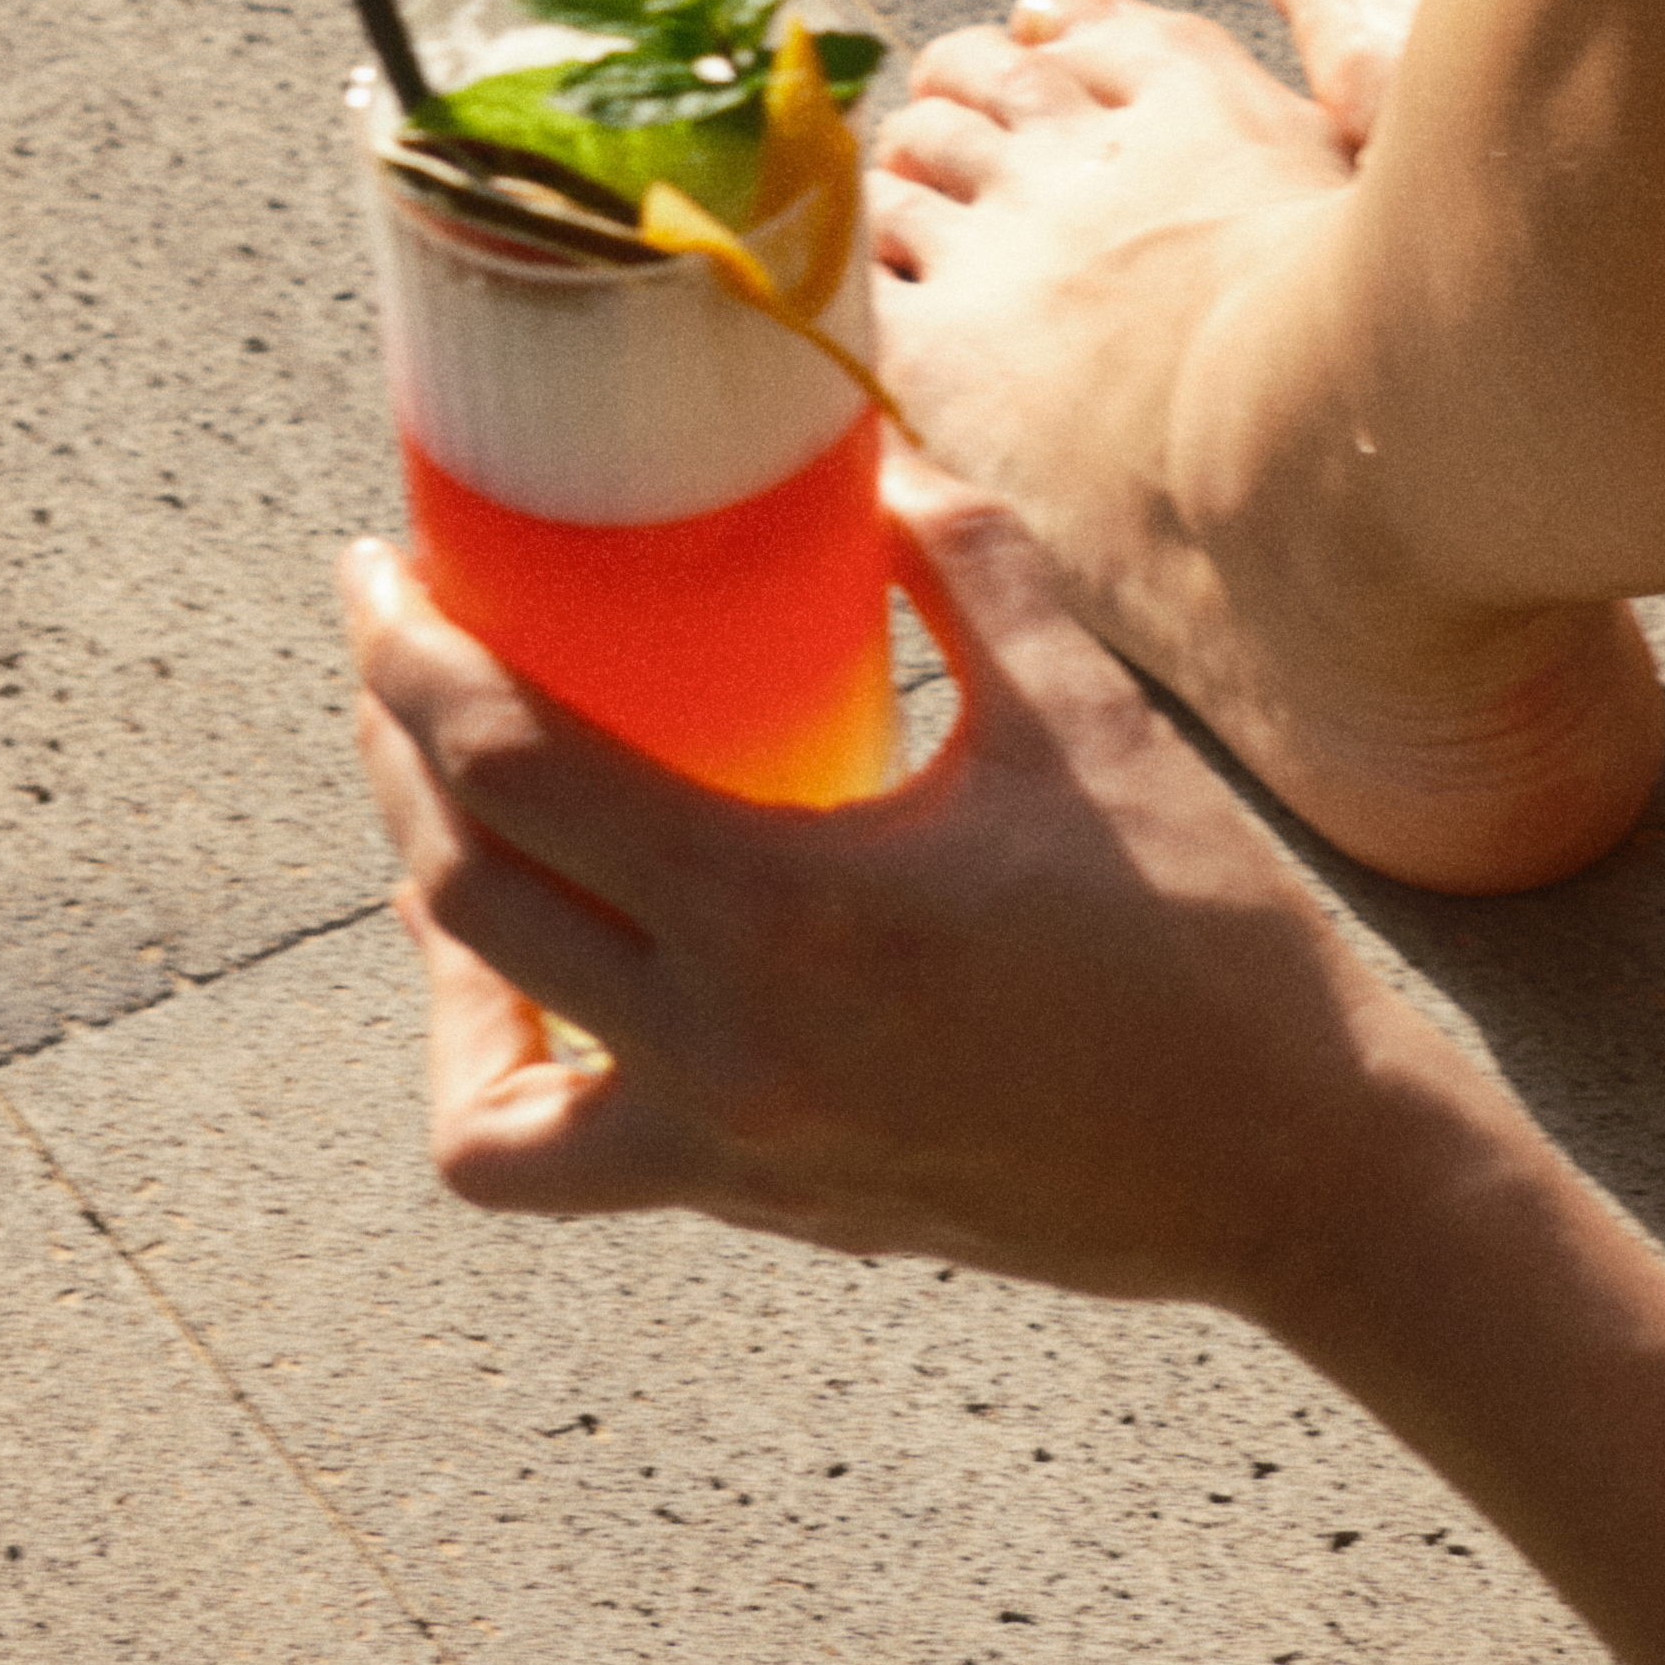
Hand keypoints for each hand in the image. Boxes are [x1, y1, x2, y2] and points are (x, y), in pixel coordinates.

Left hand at [336, 465, 1453, 1300]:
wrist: (1287, 1165)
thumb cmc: (1203, 943)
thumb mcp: (1081, 718)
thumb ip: (965, 567)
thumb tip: (874, 463)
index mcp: (789, 912)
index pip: (512, 771)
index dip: (413, 661)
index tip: (378, 575)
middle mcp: (724, 1049)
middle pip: (458, 888)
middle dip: (394, 749)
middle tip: (399, 649)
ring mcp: (727, 1149)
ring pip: (475, 1056)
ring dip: (435, 922)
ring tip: (451, 814)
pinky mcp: (756, 1202)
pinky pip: (557, 1157)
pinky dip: (511, 1069)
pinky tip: (557, 976)